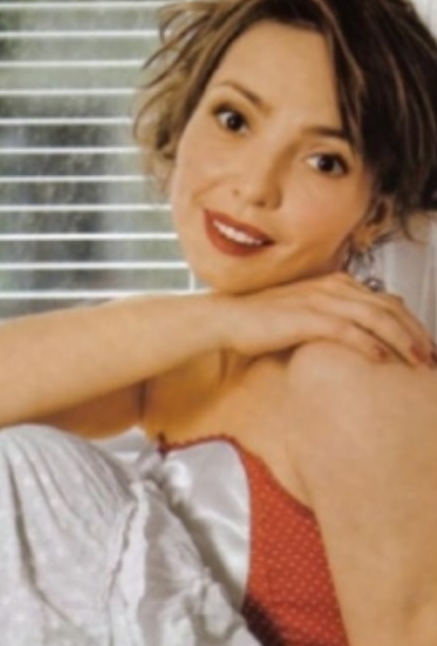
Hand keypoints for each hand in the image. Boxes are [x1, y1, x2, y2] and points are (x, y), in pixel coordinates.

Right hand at [213, 271, 434, 367]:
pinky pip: (347, 331)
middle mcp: (334, 287)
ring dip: (402, 341)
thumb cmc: (263, 323)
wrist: (228, 320)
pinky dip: (369, 345)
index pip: (387, 302)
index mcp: (337, 284)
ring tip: (419, 362)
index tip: (425, 348)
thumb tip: (365, 339)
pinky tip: (383, 361)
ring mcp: (322, 301)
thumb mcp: (308, 316)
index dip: (411, 325)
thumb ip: (336, 320)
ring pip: (376, 318)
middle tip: (432, 358)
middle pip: (389, 308)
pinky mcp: (307, 318)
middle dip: (416, 334)